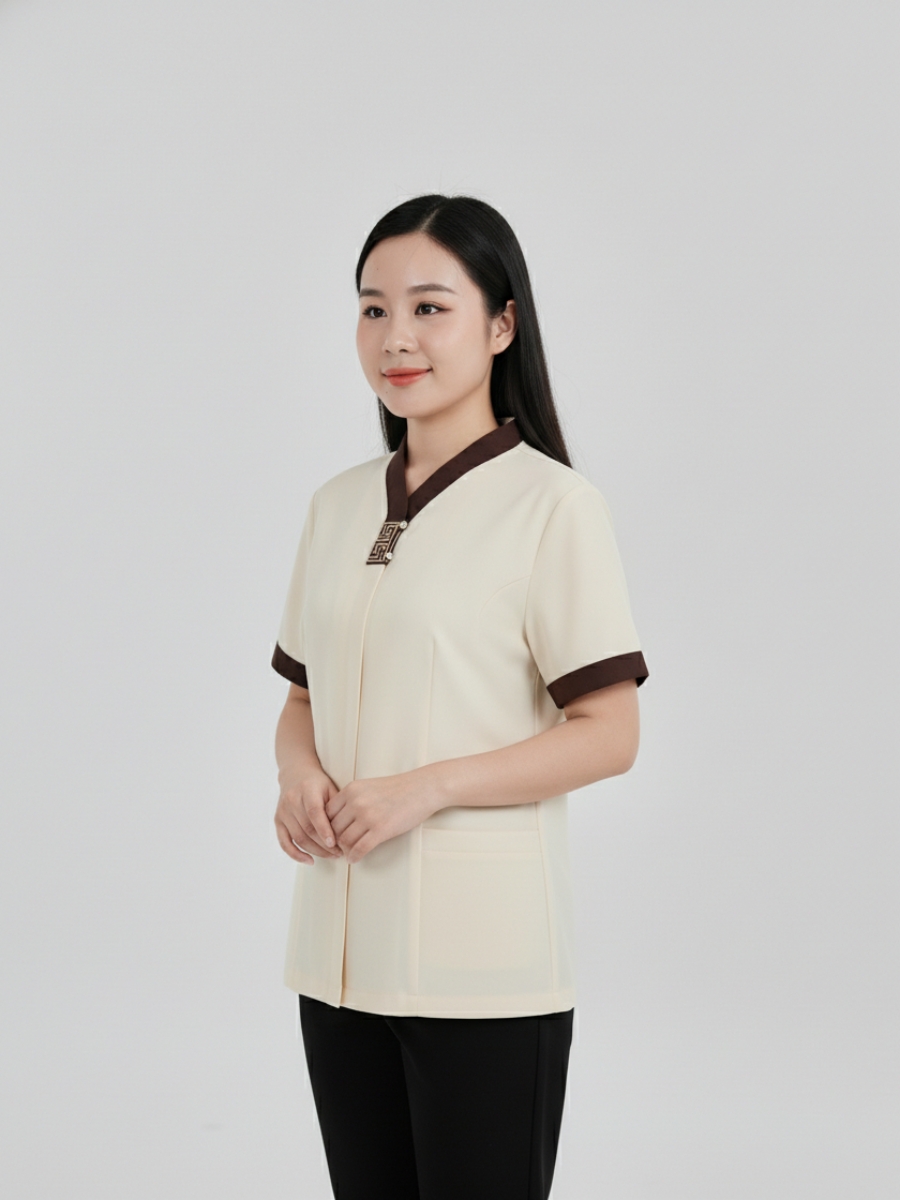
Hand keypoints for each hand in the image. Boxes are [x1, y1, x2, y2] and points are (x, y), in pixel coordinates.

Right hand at [275, 767, 342, 864]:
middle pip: (307, 828)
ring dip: (315, 851)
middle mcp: (292, 800)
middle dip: (324, 845)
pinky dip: (295, 854)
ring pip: (298, 837)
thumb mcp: (330, 787)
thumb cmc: (318, 783)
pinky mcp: (277, 820)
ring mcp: (283, 811)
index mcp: (307, 789)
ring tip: (331, 856)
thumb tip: (347, 830)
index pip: (314, 812)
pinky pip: (284, 842)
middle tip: (339, 853)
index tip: (335, 844)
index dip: (324, 830)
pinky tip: (309, 861)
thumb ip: (336, 806)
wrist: (295, 773)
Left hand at [325, 769, 443, 863]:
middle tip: (338, 849)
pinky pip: (360, 848)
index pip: (327, 813)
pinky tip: (355, 859)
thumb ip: (351, 799)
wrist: (422, 789)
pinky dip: (354, 856)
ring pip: (344, 840)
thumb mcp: (368, 787)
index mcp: (351, 789)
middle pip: (333, 828)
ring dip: (344, 850)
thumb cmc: (397, 789)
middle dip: (334, 841)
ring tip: (347, 853)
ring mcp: (368, 816)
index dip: (327, 827)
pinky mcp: (381, 829)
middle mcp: (356, 802)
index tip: (332, 835)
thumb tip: (337, 820)